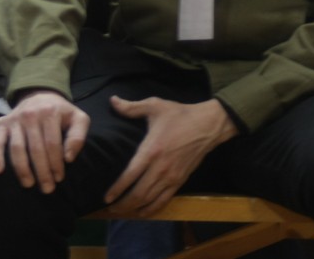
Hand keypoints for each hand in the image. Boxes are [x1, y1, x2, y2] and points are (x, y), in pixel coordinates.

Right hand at [0, 91, 89, 192]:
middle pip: (35, 149)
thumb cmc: (61, 112)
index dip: (56, 163)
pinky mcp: (2, 124)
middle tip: (47, 189)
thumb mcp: (78, 118)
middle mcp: (30, 115)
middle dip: (42, 171)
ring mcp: (14, 120)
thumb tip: (69, 158)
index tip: (59, 178)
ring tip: (29, 184)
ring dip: (22, 169)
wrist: (40, 96)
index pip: (52, 144)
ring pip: (17, 148)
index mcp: (50, 112)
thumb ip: (78, 136)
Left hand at [105, 96, 237, 215]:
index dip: (117, 189)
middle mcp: (161, 168)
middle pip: (139, 194)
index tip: (106, 198)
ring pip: (150, 200)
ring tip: (122, 211)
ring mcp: (172, 177)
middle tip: (110, 208)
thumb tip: (112, 101)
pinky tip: (142, 212)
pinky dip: (152, 209)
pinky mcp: (180, 181)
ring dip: (135, 209)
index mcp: (152, 150)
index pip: (130, 175)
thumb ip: (132, 107)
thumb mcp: (155, 106)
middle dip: (123, 204)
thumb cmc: (180, 115)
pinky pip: (164, 200)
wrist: (208, 125)